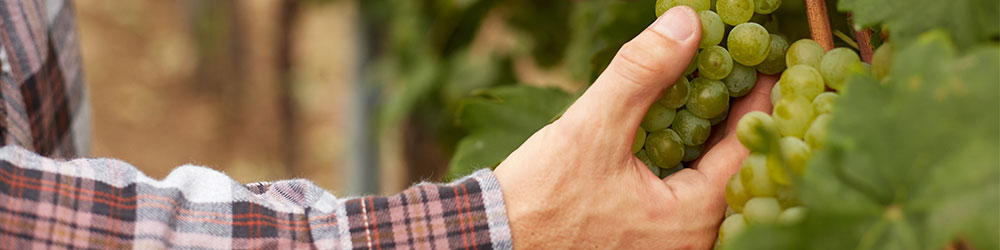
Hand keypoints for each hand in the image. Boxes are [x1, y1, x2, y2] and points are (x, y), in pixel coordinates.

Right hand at [493, 6, 776, 248]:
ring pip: (707, 180)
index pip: (747, 146)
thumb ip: (641, 74)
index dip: (761, 96)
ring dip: (708, 135)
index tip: (767, 58)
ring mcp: (668, 244)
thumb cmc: (541, 200)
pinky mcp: (645, 241)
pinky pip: (681, 193)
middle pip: (734, 166)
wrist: (493, 244)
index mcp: (691, 217)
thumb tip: (688, 24)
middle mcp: (690, 239)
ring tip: (709, 88)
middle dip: (736, 114)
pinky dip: (683, 156)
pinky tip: (672, 126)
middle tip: (740, 68)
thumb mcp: (591, 129)